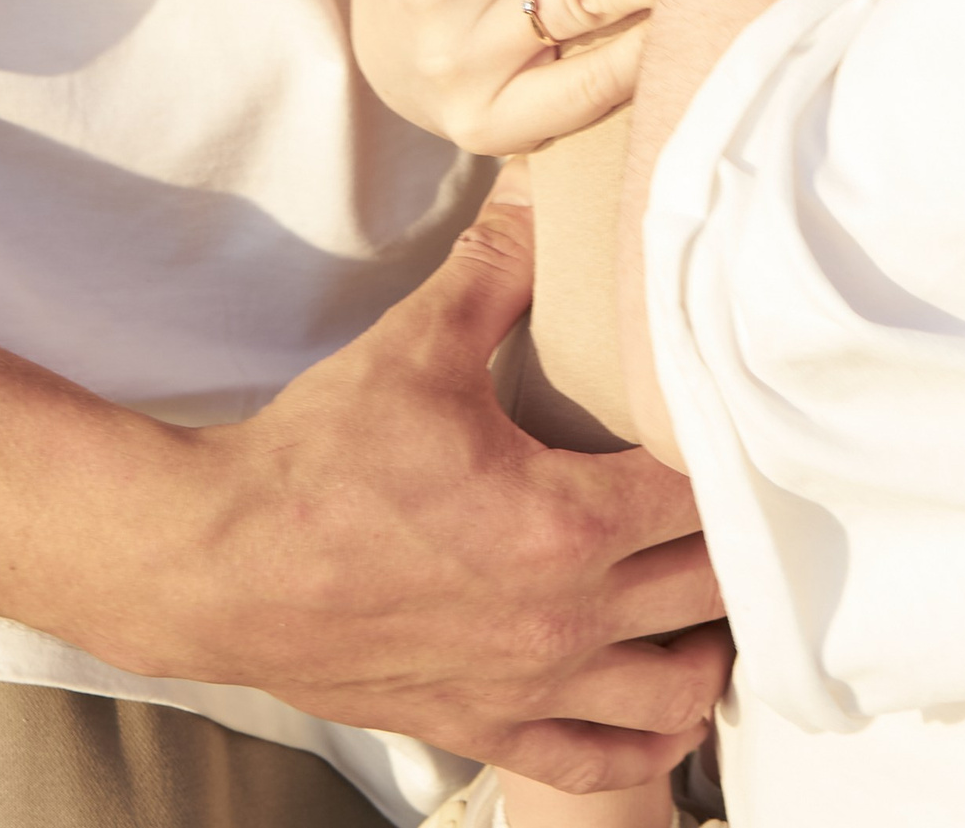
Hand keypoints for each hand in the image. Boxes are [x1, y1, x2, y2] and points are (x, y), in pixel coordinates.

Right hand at [137, 173, 727, 783]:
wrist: (218, 563)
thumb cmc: (317, 459)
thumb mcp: (418, 341)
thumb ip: (501, 266)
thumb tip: (549, 201)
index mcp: (561, 521)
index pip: (703, 493)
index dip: (737, 452)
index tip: (745, 420)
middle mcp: (561, 615)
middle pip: (711, 591)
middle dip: (739, 542)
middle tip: (742, 495)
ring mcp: (525, 683)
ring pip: (674, 693)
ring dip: (709, 646)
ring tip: (709, 597)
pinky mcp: (480, 725)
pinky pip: (596, 762)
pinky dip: (645, 740)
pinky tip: (658, 701)